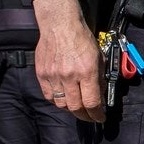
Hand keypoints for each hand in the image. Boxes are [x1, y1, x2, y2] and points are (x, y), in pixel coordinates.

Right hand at [32, 0, 104, 122]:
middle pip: (75, 107)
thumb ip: (100, 78)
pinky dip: (57, 101)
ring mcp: (53, 76)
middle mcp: (69, 76)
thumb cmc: (82, 40)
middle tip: (89, 116)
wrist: (60, 26)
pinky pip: (49, 95)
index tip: (100, 118)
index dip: (96, 115)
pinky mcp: (42, 74)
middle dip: (84, 116)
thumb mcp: (99, 58)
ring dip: (70, 109)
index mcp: (86, 72)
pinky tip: (63, 99)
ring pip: (61, 104)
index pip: (91, 102)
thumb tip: (100, 96)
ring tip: (77, 107)